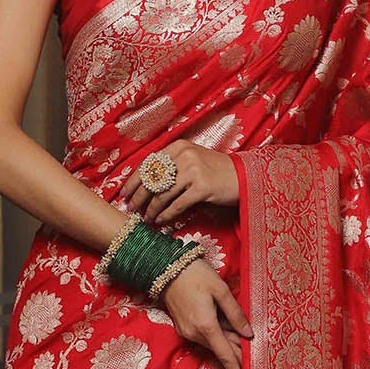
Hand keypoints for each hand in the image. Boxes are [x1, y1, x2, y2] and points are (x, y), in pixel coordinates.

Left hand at [121, 139, 239, 225]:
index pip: (148, 164)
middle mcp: (184, 156)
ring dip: (152, 209)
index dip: (134, 180)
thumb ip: (172, 167)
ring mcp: (194, 170)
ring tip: (147, 218)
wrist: (245, 177)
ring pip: (163, 194)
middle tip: (131, 209)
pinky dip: (167, 215)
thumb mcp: (193, 161)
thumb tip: (147, 185)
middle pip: (153, 179)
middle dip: (139, 197)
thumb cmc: (217, 172)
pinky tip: (161, 221)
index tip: (124, 193)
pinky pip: (177, 205)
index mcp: (178, 147)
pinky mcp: (202, 187)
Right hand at [162, 257, 252, 368]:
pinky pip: (204, 337)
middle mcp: (194, 333)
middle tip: (253, 353)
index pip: (226, 356)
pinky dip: (216, 335)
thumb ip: (236, 314)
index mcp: (206, 325)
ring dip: (227, 341)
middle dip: (237, 353)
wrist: (165, 268)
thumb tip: (249, 334)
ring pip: (213, 343)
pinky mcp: (183, 328)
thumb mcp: (221, 290)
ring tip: (240, 331)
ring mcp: (187, 332)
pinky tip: (224, 326)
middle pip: (221, 350)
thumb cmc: (196, 274)